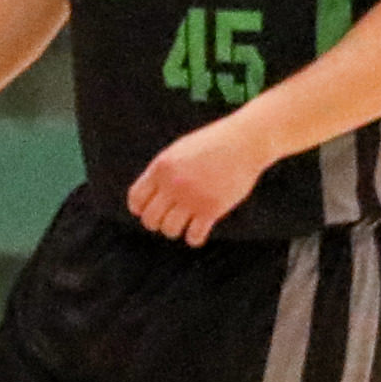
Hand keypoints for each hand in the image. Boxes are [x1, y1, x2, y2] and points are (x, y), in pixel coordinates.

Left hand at [127, 118, 268, 246]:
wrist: (244, 142)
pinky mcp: (212, 208)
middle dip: (155, 223)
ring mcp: (192, 197)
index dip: (139, 209)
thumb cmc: (212, 146)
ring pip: (170, 229)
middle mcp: (173, 184)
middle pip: (150, 219)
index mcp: (161, 168)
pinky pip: (194, 235)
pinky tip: (197, 234)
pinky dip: (194, 239)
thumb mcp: (179, 152)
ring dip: (174, 231)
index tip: (146, 212)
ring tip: (183, 226)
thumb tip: (150, 197)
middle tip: (167, 221)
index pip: (136, 198)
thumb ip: (163, 173)